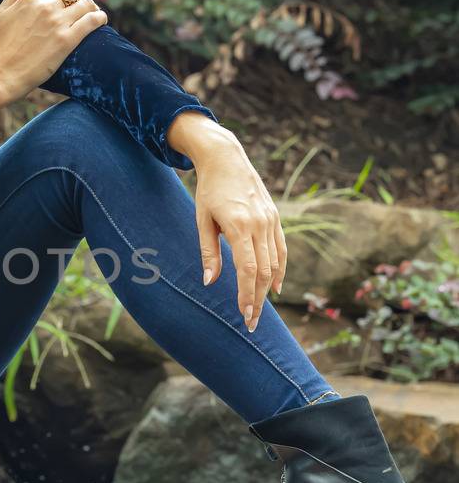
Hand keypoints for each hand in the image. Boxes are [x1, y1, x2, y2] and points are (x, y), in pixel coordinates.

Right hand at [0, 0, 108, 97]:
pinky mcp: (67, 39)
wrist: (2, 74)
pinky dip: (100, 18)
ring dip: (92, 7)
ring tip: (94, 14)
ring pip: (86, 4)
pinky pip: (92, 21)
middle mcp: (45, 6)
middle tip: (83, 10)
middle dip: (80, 0)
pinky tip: (102, 21)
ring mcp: (57, 22)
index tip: (68, 3)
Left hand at [193, 133, 286, 332]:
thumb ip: (208, 252)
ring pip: (274, 263)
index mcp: (239, 225)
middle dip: (258, 300)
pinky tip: (275, 287)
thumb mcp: (202, 220)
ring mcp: (270, 220)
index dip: (247, 295)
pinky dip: (279, 269)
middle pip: (263, 271)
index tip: (244, 316)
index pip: (247, 269)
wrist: (226, 159)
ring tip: (259, 310)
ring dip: (268, 289)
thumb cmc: (209, 191)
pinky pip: (281, 249)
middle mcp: (259, 224)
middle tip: (251, 323)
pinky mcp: (275, 217)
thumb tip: (209, 282)